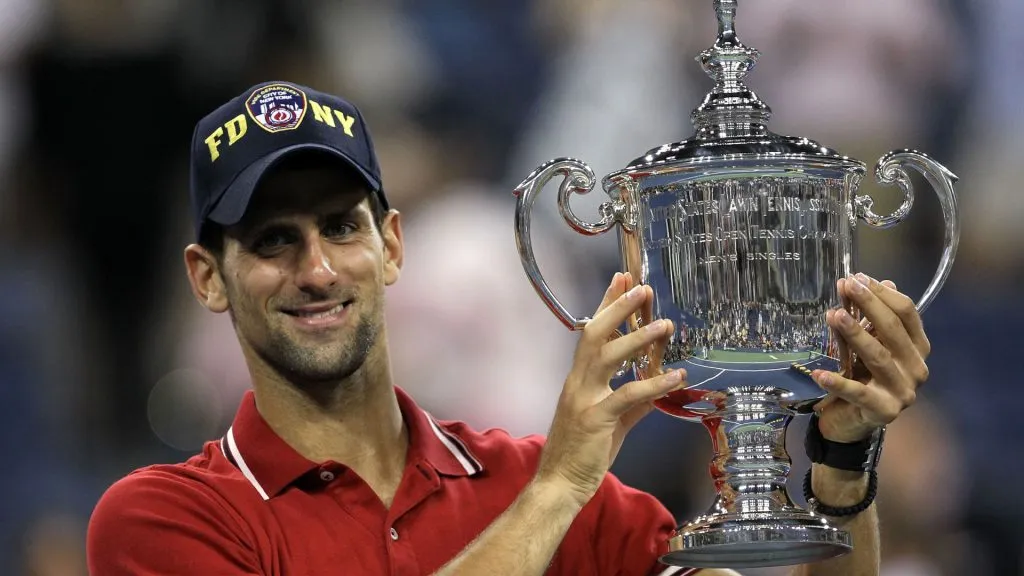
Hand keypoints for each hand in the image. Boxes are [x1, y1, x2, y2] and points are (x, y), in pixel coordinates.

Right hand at [535, 272, 685, 503]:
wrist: (559, 485)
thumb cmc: (581, 454)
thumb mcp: (611, 423)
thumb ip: (632, 404)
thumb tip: (655, 388)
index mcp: (578, 380)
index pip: (591, 332)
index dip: (606, 304)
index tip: (621, 279)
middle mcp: (577, 383)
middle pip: (595, 334)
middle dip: (618, 308)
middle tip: (641, 287)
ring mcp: (584, 399)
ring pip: (608, 357)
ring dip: (638, 338)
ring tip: (665, 324)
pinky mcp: (595, 419)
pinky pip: (628, 395)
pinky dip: (654, 383)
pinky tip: (676, 375)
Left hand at [812, 273, 929, 442]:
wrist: (853, 420)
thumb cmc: (862, 376)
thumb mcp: (867, 344)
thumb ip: (872, 318)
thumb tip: (881, 280)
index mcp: (917, 348)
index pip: (907, 314)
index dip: (883, 293)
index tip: (858, 277)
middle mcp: (916, 368)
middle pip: (893, 331)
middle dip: (869, 306)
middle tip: (847, 286)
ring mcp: (903, 392)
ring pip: (878, 357)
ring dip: (855, 334)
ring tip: (834, 315)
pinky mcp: (883, 411)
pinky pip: (858, 393)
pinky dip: (838, 382)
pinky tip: (819, 373)